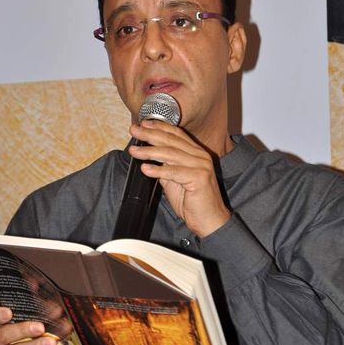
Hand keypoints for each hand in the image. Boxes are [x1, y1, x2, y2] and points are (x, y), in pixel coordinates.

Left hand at [129, 120, 230, 237]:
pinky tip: (145, 168)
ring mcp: (201, 166)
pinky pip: (174, 172)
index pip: (176, 134)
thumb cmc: (193, 202)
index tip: (143, 123)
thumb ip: (165, 167)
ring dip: (149, 151)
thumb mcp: (174, 180)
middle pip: (171, 140)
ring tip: (134, 151)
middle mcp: (200, 156)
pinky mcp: (199, 178)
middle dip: (150, 134)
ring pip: (171, 154)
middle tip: (134, 130)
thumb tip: (149, 158)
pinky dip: (158, 170)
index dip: (159, 127)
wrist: (209, 221)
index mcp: (196, 153)